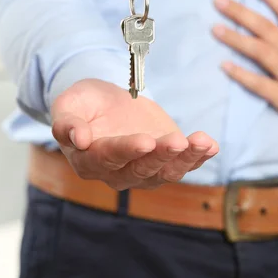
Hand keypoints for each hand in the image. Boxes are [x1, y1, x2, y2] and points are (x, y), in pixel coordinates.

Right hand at [50, 79, 218, 189]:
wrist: (104, 104)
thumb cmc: (83, 105)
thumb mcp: (68, 105)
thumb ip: (67, 123)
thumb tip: (77, 139)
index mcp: (89, 160)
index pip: (108, 158)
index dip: (127, 150)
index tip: (145, 141)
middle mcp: (117, 172)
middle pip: (140, 169)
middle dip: (160, 155)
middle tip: (175, 140)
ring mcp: (144, 170)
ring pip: (165, 171)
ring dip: (185, 158)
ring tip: (201, 142)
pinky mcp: (165, 160)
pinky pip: (184, 164)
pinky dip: (199, 157)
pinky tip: (211, 146)